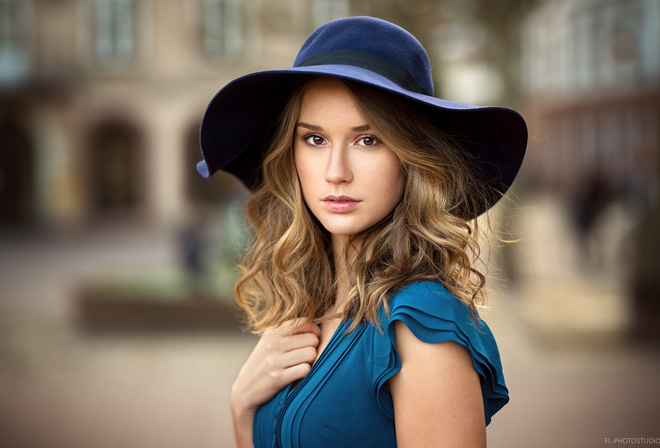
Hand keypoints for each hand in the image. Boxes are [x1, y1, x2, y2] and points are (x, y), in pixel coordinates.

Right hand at [231, 319, 320, 446]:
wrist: (245, 390)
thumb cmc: (263, 364)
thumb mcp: (269, 343)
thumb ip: (287, 332)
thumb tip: (315, 326)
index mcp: (272, 332)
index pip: (304, 322)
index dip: (314, 331)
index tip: (312, 341)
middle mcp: (273, 344)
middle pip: (312, 339)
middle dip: (314, 348)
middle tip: (307, 356)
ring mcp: (274, 361)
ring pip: (311, 354)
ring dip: (311, 362)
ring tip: (303, 365)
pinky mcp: (277, 378)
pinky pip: (305, 369)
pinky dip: (307, 373)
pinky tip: (299, 375)